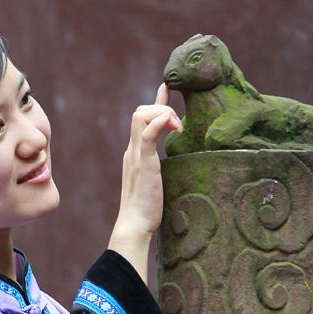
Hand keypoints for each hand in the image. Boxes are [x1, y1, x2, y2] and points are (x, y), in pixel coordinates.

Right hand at [108, 83, 180, 280]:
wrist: (135, 226)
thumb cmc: (148, 211)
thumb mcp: (156, 183)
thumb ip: (160, 170)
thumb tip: (173, 168)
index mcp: (135, 154)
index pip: (142, 119)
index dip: (156, 102)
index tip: (168, 88)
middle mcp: (132, 151)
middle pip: (139, 112)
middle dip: (161, 108)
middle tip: (180, 127)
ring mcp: (136, 155)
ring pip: (140, 116)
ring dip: (162, 113)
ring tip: (178, 129)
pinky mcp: (143, 163)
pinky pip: (147, 134)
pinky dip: (158, 123)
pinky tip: (171, 125)